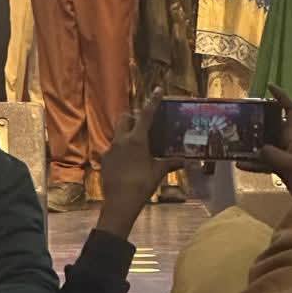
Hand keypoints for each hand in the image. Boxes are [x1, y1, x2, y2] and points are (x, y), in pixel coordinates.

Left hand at [98, 91, 178, 240]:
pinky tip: (127, 162)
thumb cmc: (142, 185)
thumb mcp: (158, 173)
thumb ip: (171, 163)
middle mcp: (121, 139)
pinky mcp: (103, 158)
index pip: (146, 115)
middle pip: (125, 118)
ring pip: (118, 133)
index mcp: (137, 139)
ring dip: (126, 134)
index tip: (158, 90)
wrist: (119, 202)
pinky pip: (112, 148)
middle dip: (133, 117)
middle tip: (143, 124)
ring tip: (136, 146)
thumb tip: (187, 160)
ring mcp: (110, 148)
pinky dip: (120, 150)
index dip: (153, 102)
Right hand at [237, 85, 291, 196]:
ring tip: (236, 143)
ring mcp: (286, 156)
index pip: (290, 109)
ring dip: (253, 145)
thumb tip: (257, 150)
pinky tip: (240, 164)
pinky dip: (253, 163)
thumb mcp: (289, 164)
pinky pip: (265, 162)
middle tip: (242, 118)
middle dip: (258, 121)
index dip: (281, 96)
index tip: (269, 87)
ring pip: (266, 145)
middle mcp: (290, 142)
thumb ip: (271, 154)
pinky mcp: (283, 169)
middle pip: (273, 126)